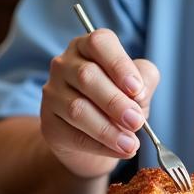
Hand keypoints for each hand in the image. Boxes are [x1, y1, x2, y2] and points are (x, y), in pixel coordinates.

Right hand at [40, 28, 159, 178]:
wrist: (96, 137)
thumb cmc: (119, 101)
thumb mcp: (139, 86)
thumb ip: (145, 80)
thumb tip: (139, 92)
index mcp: (88, 46)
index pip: (99, 43)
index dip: (119, 65)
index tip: (137, 89)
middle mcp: (65, 64)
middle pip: (87, 77)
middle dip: (116, 102)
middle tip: (136, 121)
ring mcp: (52, 92)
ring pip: (78, 108)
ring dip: (108, 129)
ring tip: (131, 143)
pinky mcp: (48, 122)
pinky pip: (73, 134)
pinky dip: (99, 145)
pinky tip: (118, 150)